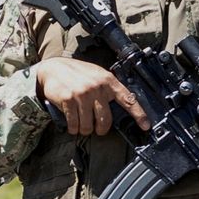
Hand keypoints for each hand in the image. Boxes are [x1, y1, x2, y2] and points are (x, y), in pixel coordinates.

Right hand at [32, 58, 147, 137]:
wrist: (53, 68)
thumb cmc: (76, 73)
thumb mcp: (96, 75)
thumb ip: (108, 88)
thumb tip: (122, 105)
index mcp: (108, 81)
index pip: (128, 100)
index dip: (139, 114)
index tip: (146, 126)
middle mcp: (97, 87)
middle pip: (106, 119)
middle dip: (101, 129)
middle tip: (97, 129)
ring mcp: (82, 94)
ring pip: (88, 125)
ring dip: (84, 130)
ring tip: (82, 126)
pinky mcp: (68, 100)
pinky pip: (74, 124)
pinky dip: (73, 128)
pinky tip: (73, 125)